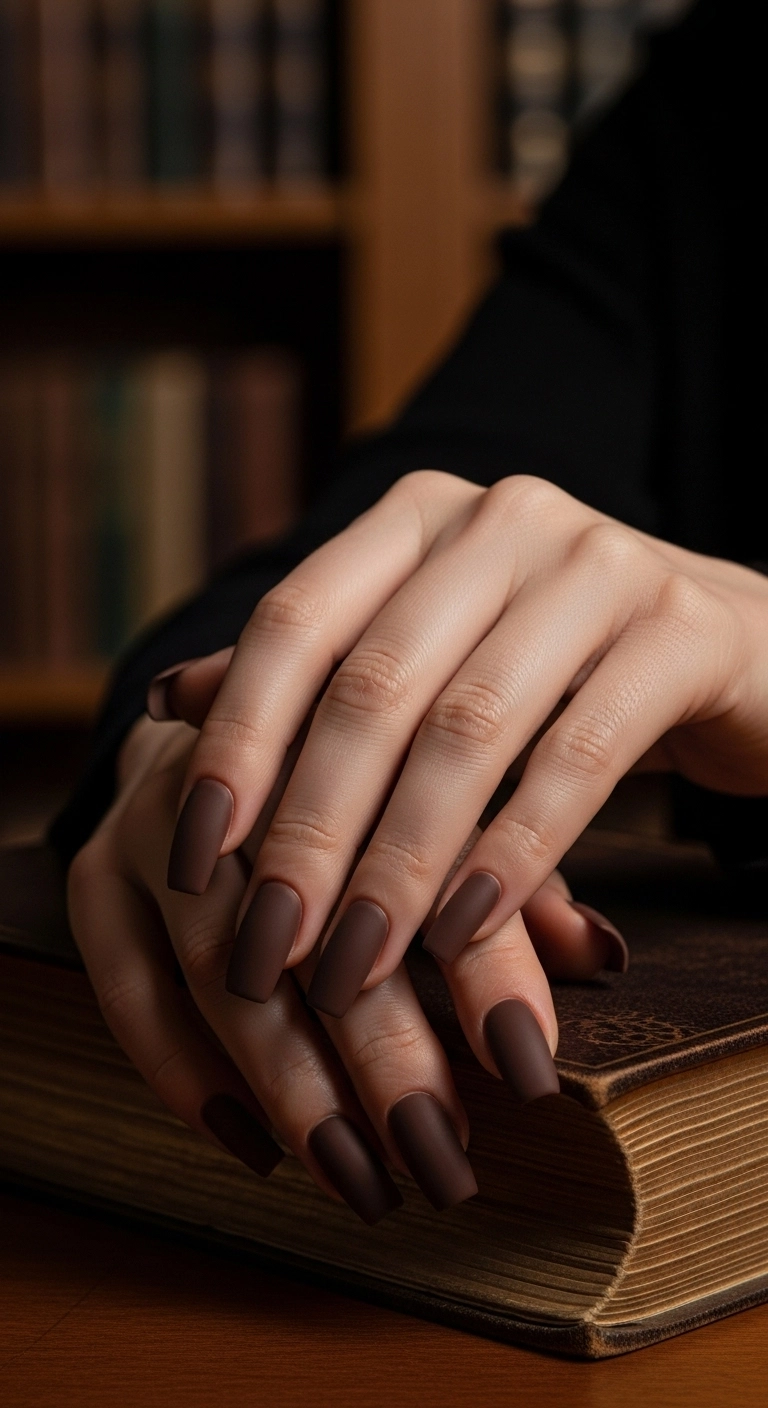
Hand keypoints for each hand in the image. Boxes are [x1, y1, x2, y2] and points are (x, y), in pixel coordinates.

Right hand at [68, 712, 612, 1220]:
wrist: (228, 715)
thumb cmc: (371, 773)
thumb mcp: (455, 799)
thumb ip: (514, 873)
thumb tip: (597, 959)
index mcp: (363, 729)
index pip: (428, 853)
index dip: (481, 966)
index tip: (529, 1075)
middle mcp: (248, 764)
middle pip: (317, 918)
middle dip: (383, 1052)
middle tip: (442, 1158)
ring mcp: (161, 817)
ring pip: (215, 963)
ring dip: (288, 1082)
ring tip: (359, 1176)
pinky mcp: (98, 869)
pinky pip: (124, 982)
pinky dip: (182, 1071)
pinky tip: (253, 1141)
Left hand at [161, 471, 767, 1026]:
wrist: (747, 661)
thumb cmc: (568, 674)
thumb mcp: (438, 665)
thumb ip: (319, 678)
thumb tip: (170, 702)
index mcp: (422, 519)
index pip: (296, 623)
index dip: (235, 744)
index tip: (191, 860)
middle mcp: (501, 520)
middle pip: (373, 684)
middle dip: (309, 831)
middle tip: (265, 951)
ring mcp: (600, 562)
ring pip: (469, 726)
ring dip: (400, 863)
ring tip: (353, 967)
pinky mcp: (684, 630)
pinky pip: (579, 752)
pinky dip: (514, 851)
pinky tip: (467, 929)